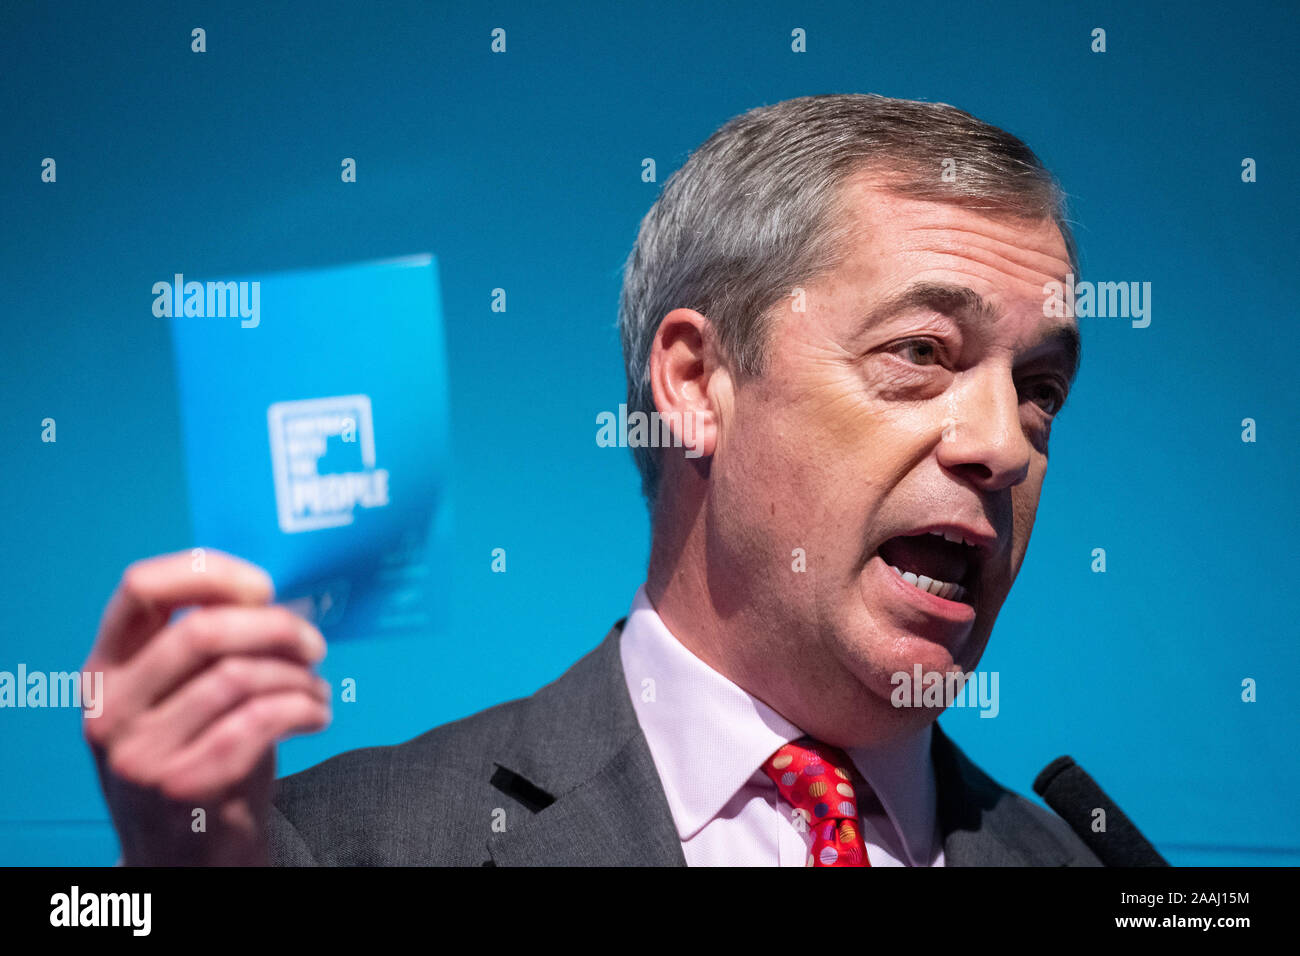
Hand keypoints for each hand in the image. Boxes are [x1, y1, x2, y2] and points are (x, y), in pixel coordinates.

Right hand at [82, 550, 330, 864]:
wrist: (185, 857)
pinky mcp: (182, 786)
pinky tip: (316, 715)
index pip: (140, 588)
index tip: (263, 587)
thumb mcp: (180, 698)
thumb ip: (207, 649)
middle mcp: (110, 709)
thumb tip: (273, 598)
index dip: (209, 573)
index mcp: (105, 670)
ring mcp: (140, 753)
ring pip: (238, 677)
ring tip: (316, 689)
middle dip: (275, 627)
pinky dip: (303, 708)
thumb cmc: (198, 757)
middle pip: (200, 631)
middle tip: (314, 644)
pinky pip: (259, 721)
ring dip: (297, 676)